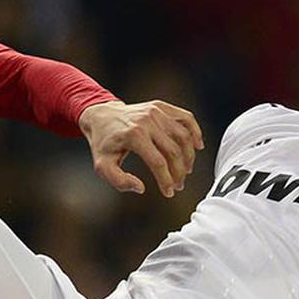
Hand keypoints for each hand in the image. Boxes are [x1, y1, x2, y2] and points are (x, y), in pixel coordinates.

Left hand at [79, 100, 203, 197]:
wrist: (100, 116)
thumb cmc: (103, 143)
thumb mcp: (102, 166)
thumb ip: (119, 181)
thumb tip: (141, 188)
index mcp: (134, 135)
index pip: (158, 162)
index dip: (166, 180)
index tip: (168, 192)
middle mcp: (147, 121)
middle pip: (173, 151)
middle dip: (179, 172)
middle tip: (178, 185)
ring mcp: (156, 111)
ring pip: (183, 136)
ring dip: (189, 157)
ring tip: (186, 170)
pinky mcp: (161, 106)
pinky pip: (186, 118)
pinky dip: (195, 132)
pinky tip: (198, 145)